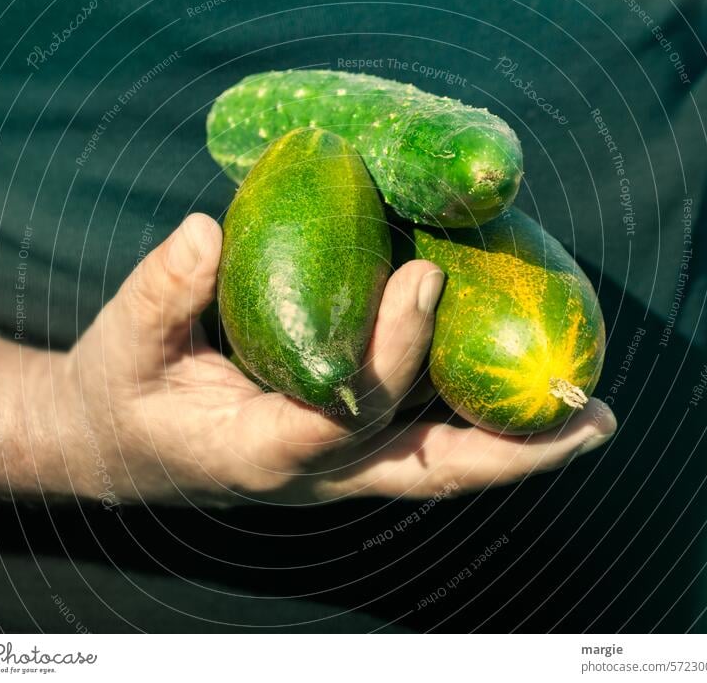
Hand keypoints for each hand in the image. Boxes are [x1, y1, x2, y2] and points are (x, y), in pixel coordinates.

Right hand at [45, 214, 615, 506]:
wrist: (119, 444)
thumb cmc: (125, 395)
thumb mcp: (123, 346)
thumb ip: (159, 294)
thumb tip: (204, 231)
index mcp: (255, 450)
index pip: (336, 419)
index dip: (385, 359)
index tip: (420, 279)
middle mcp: (313, 472)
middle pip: (424, 474)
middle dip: (508, 454)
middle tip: (587, 421)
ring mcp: (337, 468)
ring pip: (437, 466)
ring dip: (513, 447)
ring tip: (585, 419)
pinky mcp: (347, 450)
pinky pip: (423, 443)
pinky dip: (477, 425)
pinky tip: (519, 393)